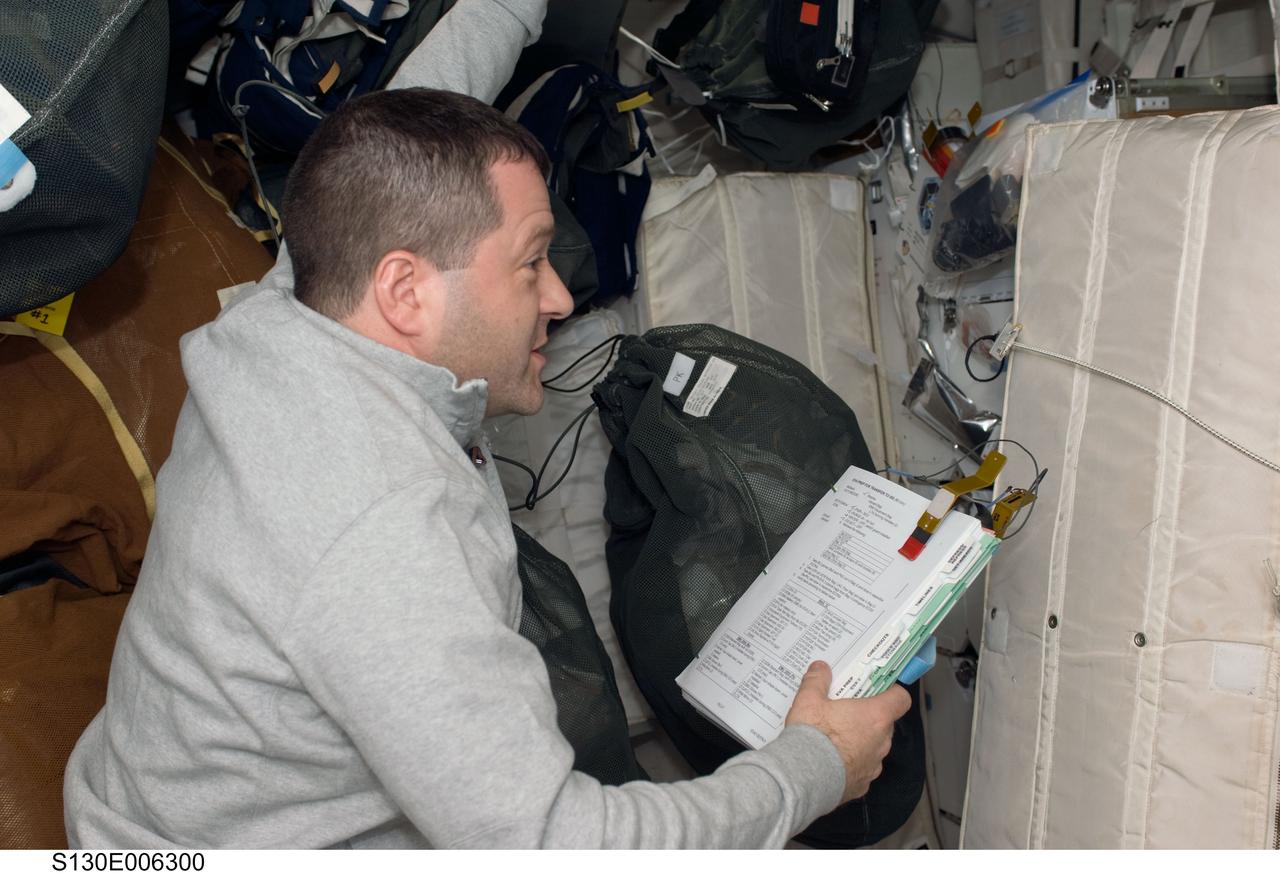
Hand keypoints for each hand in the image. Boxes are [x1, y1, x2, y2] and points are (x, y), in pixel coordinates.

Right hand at [784, 661, 911, 803]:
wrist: (803, 778)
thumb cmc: (813, 735)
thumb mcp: (809, 700)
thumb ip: (817, 681)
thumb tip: (820, 667)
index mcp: (875, 716)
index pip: (901, 699)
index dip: (892, 693)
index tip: (878, 690)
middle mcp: (881, 742)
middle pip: (885, 723)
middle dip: (869, 717)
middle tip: (847, 711)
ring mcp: (874, 765)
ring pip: (874, 747)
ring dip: (861, 741)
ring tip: (835, 739)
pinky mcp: (863, 785)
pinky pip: (862, 769)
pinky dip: (852, 764)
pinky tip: (831, 761)